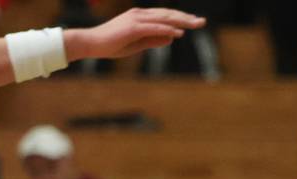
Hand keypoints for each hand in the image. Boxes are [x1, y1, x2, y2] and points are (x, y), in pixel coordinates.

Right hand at [69, 8, 205, 60]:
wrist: (93, 43)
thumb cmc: (114, 45)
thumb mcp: (139, 44)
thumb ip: (155, 39)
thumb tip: (172, 37)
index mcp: (141, 17)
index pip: (165, 16)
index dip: (181, 18)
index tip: (195, 22)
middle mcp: (140, 15)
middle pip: (168, 14)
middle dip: (186, 18)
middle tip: (202, 22)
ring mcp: (136, 20)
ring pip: (163, 18)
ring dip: (181, 21)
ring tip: (195, 24)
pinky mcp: (133, 28)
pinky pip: (153, 27)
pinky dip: (167, 28)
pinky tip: (179, 32)